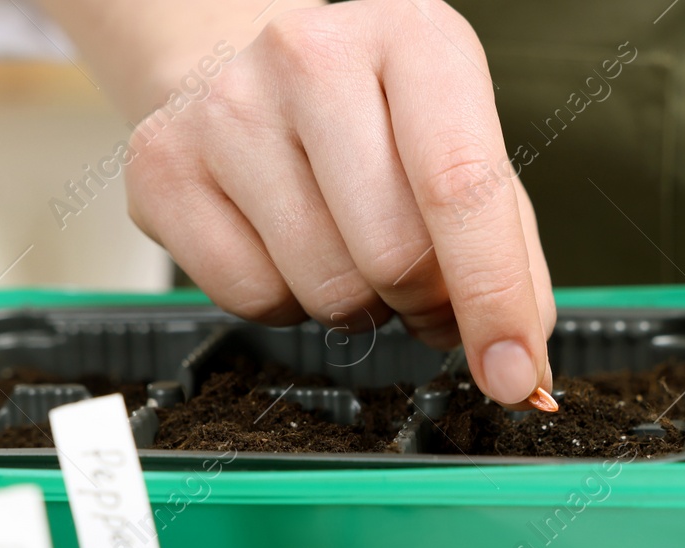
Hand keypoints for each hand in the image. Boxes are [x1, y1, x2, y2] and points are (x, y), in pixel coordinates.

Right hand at [121, 0, 555, 407]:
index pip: (460, 187)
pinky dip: (285, 305)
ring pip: (326, 289)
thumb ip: (509, 259)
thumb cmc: (373, 125)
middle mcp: (313, 56)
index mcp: (413, 38)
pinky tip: (286, 250)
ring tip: (347, 249)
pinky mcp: (164, 165)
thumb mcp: (465, 158)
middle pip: (393, 256)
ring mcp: (227, 107)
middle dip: (422, 301)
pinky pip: (251, 300)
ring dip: (356, 306)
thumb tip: (521, 367)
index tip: (513, 373)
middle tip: (419, 286)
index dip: (494, 298)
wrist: (244, 72)